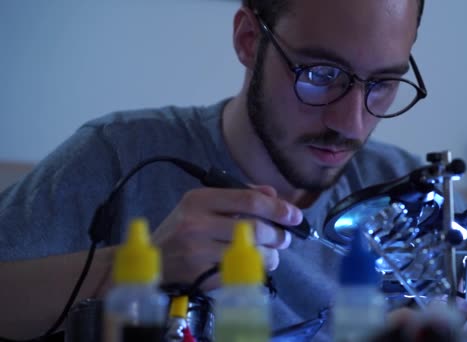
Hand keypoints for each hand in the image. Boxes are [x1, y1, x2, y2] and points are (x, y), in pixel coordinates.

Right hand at [151, 184, 299, 290]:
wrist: (153, 260)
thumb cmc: (183, 229)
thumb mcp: (203, 205)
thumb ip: (239, 196)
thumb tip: (272, 194)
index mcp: (199, 200)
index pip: (249, 199)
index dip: (277, 208)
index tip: (295, 216)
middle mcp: (197, 223)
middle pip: (254, 228)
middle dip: (278, 235)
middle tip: (284, 238)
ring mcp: (198, 252)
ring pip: (251, 254)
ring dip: (270, 256)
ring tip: (271, 254)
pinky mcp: (200, 276)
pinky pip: (239, 274)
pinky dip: (253, 271)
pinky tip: (252, 267)